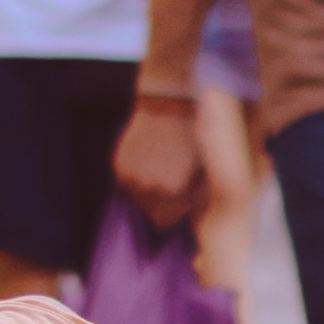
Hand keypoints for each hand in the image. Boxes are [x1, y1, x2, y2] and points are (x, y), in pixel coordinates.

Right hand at [115, 99, 207, 226]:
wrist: (171, 102)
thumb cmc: (196, 134)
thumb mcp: (206, 169)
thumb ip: (197, 197)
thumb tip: (192, 211)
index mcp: (172, 191)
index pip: (167, 221)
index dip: (177, 209)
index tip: (184, 193)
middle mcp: (147, 187)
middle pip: (150, 213)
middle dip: (162, 202)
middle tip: (173, 178)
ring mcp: (129, 175)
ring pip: (137, 198)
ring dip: (148, 189)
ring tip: (161, 165)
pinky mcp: (118, 163)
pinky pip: (127, 182)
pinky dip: (137, 175)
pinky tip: (149, 157)